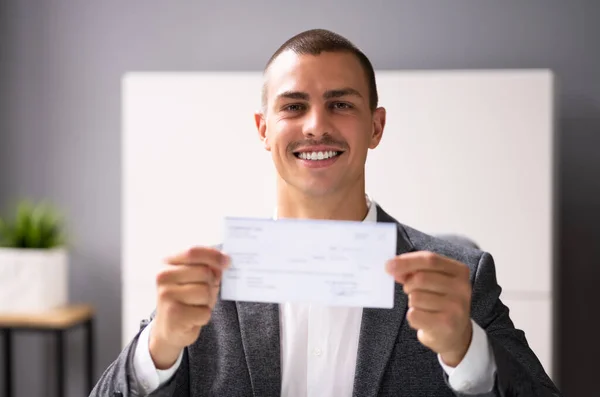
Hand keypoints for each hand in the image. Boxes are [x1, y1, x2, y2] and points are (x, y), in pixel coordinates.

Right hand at [149, 246, 229, 368]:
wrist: (169, 329)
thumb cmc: (186, 300)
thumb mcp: (195, 279)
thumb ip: (207, 267)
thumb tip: (225, 261)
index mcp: (167, 263)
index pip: (193, 252)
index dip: (213, 255)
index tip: (227, 261)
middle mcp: (163, 277)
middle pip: (203, 272)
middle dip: (211, 283)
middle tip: (203, 292)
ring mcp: (166, 295)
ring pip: (205, 291)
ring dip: (207, 301)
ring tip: (196, 305)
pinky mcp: (174, 315)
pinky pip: (204, 311)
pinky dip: (204, 316)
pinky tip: (193, 318)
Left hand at [386, 251, 472, 366]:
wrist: (454, 334)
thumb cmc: (439, 302)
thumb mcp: (433, 281)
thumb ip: (414, 271)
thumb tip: (392, 267)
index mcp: (459, 271)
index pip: (429, 259)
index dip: (407, 261)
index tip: (388, 265)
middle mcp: (462, 288)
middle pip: (420, 278)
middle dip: (409, 285)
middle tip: (412, 292)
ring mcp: (456, 307)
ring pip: (415, 297)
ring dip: (412, 303)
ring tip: (424, 308)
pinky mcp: (447, 324)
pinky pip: (414, 314)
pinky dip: (413, 317)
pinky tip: (424, 320)